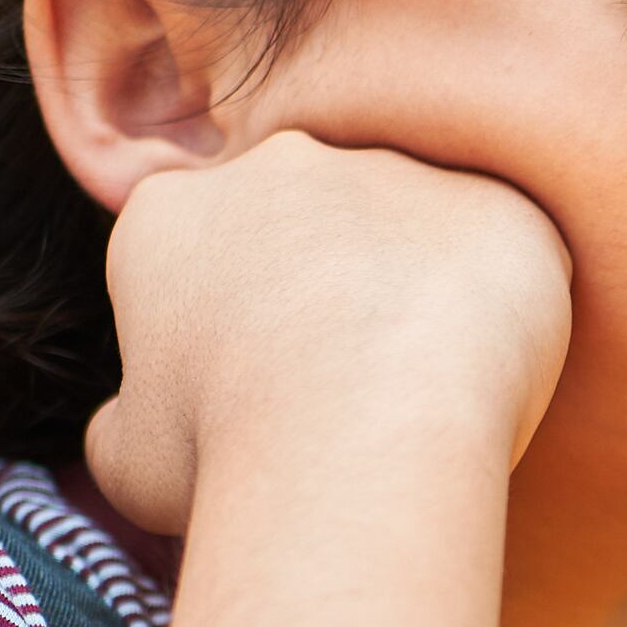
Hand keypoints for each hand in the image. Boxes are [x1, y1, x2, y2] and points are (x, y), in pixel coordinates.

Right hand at [81, 133, 572, 538]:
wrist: (363, 449)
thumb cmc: (229, 463)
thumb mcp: (127, 462)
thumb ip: (124, 420)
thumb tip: (134, 419)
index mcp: (169, 214)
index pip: (200, 252)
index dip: (230, 329)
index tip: (257, 393)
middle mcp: (276, 163)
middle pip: (307, 220)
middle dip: (326, 288)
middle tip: (352, 390)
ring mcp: (390, 169)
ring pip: (409, 226)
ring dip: (418, 288)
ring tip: (426, 390)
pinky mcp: (492, 198)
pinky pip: (501, 247)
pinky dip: (499, 302)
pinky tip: (490, 376)